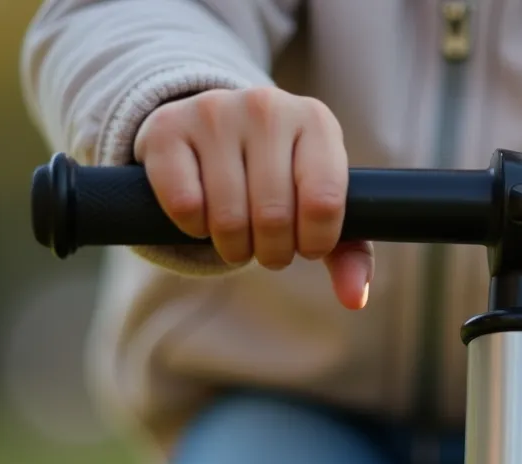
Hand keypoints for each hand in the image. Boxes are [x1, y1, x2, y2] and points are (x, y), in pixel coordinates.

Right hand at [135, 87, 371, 309]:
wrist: (212, 129)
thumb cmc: (280, 176)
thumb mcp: (318, 205)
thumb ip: (348, 252)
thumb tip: (354, 298)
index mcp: (316, 121)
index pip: (323, 202)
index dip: (315, 242)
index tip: (307, 246)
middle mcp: (267, 107)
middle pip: (274, 215)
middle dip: (273, 251)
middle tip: (269, 249)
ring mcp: (215, 112)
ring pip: (227, 216)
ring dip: (234, 248)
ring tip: (239, 239)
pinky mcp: (167, 128)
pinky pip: (185, 206)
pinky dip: (194, 228)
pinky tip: (203, 216)